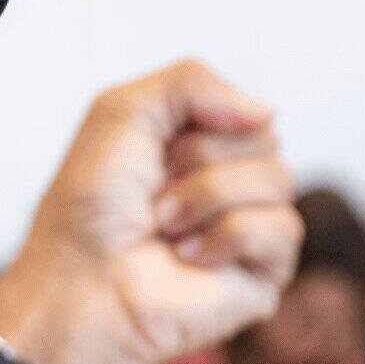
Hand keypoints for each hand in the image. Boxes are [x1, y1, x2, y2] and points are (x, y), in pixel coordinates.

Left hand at [0, 60, 300, 363]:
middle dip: (201, 160)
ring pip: (278, 179)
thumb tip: (266, 111)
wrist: (83, 282)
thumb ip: (192, 80)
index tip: (153, 153)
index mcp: (206, 146)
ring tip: (166, 229)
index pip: (247, 110)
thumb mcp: (123, 111)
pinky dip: (226, 237)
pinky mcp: (268, 272)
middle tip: (155, 196)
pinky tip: (189, 258)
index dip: (199, 124)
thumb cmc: (90, 209)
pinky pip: (282, 228)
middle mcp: (235, 184)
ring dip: (206, 199)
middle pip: (267, 139)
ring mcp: (255, 228)